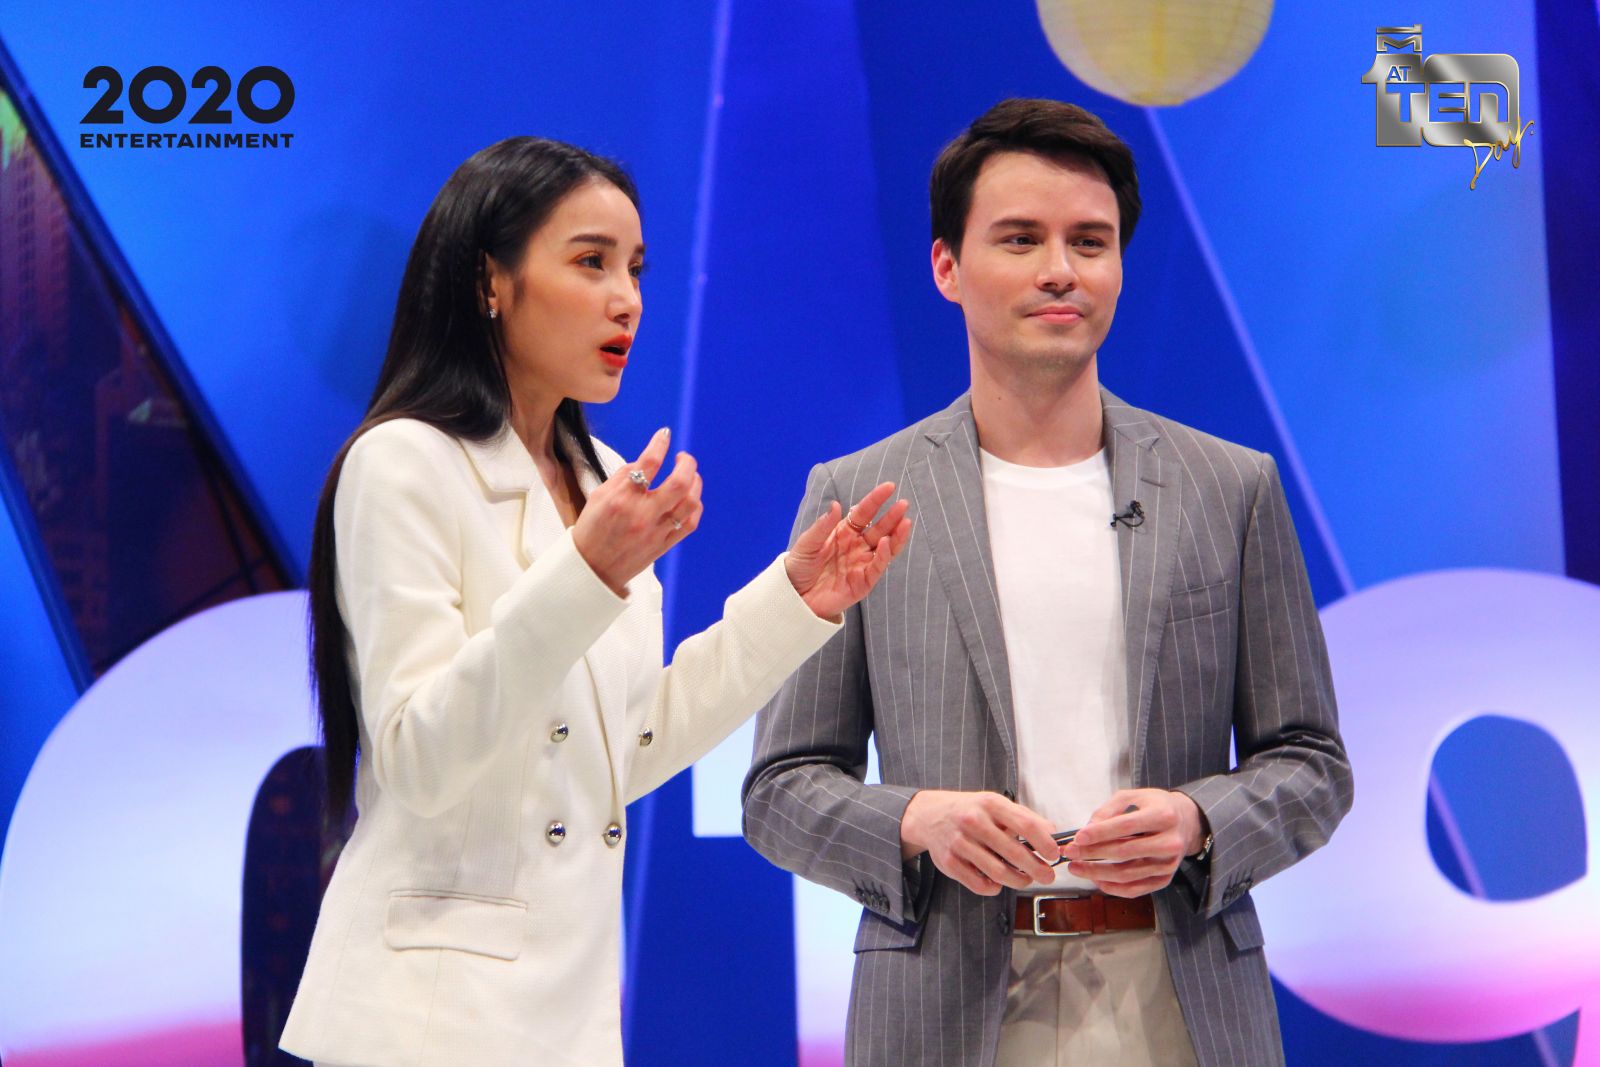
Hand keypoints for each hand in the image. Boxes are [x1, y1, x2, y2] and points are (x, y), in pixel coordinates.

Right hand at [572, 428, 701, 595]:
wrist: (593, 568)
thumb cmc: (593, 530)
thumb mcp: (598, 495)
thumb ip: (622, 476)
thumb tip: (645, 460)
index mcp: (622, 499)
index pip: (648, 463)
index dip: (660, 444)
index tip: (665, 434)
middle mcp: (642, 514)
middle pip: (679, 482)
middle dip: (687, 463)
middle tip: (683, 457)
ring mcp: (656, 530)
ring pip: (690, 502)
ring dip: (695, 483)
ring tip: (690, 475)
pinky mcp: (665, 544)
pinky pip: (690, 523)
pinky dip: (695, 506)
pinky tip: (690, 498)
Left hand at [784, 482, 912, 619]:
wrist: (793, 596)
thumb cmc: (799, 568)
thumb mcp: (807, 544)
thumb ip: (823, 526)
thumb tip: (836, 505)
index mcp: (844, 533)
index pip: (864, 513)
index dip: (876, 500)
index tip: (889, 487)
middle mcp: (856, 546)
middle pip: (879, 529)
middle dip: (892, 517)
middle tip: (903, 504)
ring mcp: (861, 564)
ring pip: (885, 548)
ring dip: (896, 536)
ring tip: (905, 522)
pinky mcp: (863, 582)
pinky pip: (877, 567)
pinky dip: (885, 556)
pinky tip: (888, 543)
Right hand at [899, 790, 1058, 895]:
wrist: (929, 815)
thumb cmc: (970, 810)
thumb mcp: (995, 804)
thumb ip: (1024, 817)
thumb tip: (1052, 832)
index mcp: (990, 804)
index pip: (1026, 825)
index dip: (1044, 843)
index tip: (1054, 854)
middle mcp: (973, 821)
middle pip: (1014, 852)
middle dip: (1037, 869)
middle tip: (1048, 876)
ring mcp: (959, 843)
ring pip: (998, 872)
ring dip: (1019, 881)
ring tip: (1026, 880)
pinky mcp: (949, 862)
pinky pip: (979, 884)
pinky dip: (994, 888)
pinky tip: (999, 882)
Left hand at [1058, 788, 1206, 897]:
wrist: (1185, 823)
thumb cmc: (1155, 807)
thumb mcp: (1133, 796)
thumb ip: (1108, 809)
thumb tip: (1087, 829)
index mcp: (1163, 815)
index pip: (1126, 826)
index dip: (1100, 833)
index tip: (1078, 837)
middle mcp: (1170, 842)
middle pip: (1125, 852)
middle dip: (1092, 854)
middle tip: (1071, 852)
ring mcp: (1169, 864)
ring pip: (1127, 874)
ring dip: (1097, 873)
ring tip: (1076, 868)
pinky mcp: (1165, 879)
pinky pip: (1135, 889)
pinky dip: (1112, 887)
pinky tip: (1095, 879)